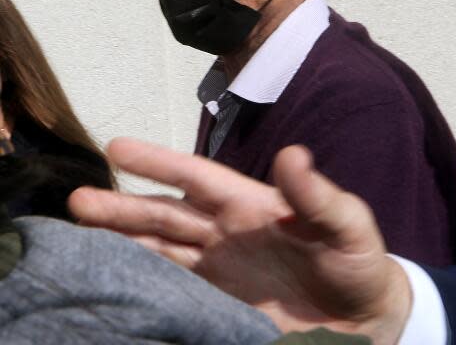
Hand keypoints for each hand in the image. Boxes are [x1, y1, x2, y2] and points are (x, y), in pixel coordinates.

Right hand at [68, 138, 411, 343]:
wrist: (365, 320)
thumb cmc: (360, 263)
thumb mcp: (347, 225)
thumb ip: (318, 195)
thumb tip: (292, 154)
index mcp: (252, 206)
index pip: (197, 178)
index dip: (160, 163)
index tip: (117, 148)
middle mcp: (227, 235)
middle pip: (166, 216)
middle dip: (123, 208)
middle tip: (77, 200)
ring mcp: (220, 272)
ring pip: (160, 253)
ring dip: (122, 246)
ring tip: (79, 240)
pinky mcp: (219, 309)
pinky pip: (173, 295)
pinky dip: (144, 288)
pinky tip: (116, 285)